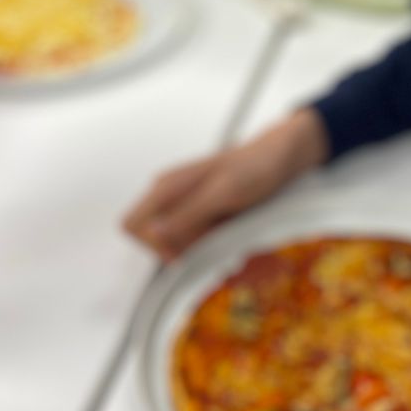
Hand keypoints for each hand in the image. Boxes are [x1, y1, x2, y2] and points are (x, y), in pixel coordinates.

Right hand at [122, 109, 329, 260]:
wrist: (279, 158)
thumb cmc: (254, 169)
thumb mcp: (222, 194)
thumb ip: (187, 214)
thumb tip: (153, 233)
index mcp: (167, 187)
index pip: (131, 226)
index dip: (152, 245)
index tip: (184, 252)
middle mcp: (169, 195)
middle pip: (152, 238)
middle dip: (177, 252)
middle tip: (211, 250)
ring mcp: (184, 204)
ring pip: (174, 241)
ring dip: (196, 252)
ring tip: (228, 249)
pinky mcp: (199, 213)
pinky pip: (192, 238)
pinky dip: (208, 246)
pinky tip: (229, 242)